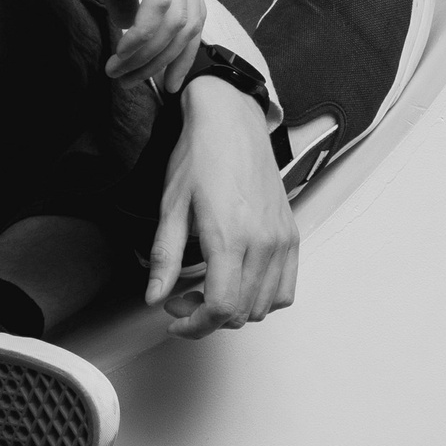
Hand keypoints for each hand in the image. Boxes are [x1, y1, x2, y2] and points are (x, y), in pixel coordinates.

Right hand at [54, 0, 204, 90]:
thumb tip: (126, 23)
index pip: (191, 14)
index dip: (177, 53)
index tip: (155, 81)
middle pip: (190, 25)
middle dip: (164, 63)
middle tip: (135, 85)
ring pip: (176, 20)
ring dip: (147, 54)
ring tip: (117, 70)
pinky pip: (158, 3)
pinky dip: (143, 34)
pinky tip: (120, 47)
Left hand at [145, 78, 299, 336]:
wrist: (230, 120)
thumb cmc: (200, 156)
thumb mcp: (170, 206)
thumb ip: (164, 257)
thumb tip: (154, 296)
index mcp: (230, 236)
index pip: (222, 308)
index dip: (196, 325)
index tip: (176, 319)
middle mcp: (263, 242)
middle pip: (243, 312)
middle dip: (207, 317)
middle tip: (181, 297)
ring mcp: (282, 239)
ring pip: (265, 305)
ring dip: (235, 309)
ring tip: (207, 288)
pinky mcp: (291, 234)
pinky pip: (286, 288)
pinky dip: (263, 297)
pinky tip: (238, 280)